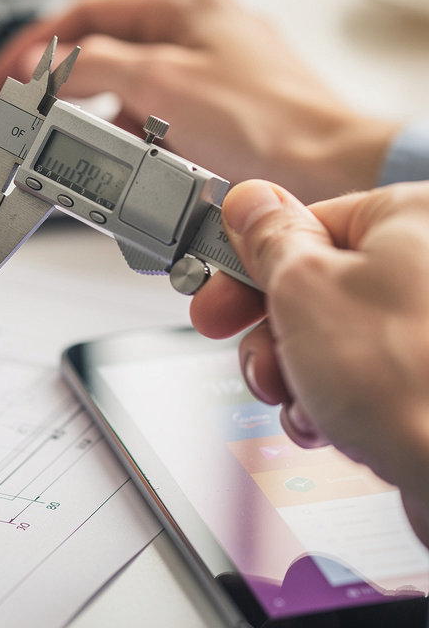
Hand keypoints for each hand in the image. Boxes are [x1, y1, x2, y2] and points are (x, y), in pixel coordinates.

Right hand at [0, 0, 398, 203]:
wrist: (329, 172)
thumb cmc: (268, 123)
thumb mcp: (161, 82)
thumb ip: (94, 66)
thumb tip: (45, 65)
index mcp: (187, 9)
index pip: (89, 13)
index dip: (38, 43)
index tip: (5, 74)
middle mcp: (200, 35)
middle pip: (107, 49)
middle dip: (61, 80)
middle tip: (25, 105)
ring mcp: (210, 76)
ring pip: (130, 89)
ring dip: (97, 114)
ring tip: (69, 138)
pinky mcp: (218, 117)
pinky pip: (156, 120)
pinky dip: (130, 137)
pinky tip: (120, 158)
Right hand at [190, 178, 428, 546]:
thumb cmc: (415, 382)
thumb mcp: (303, 289)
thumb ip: (268, 239)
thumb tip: (250, 202)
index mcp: (415, 217)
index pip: (306, 224)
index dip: (249, 269)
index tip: (218, 299)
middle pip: (317, 285)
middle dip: (272, 335)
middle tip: (257, 360)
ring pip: (335, 337)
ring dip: (298, 377)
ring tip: (300, 401)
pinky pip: (366, 374)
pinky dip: (335, 401)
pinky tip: (330, 424)